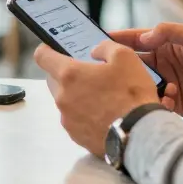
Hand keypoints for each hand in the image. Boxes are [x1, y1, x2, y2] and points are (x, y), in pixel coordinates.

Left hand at [34, 41, 163, 156]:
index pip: (42, 57)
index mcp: (69, 75)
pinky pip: (74, 119)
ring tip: (101, 97)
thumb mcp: (125, 57)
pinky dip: (83, 115)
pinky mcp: (76, 136)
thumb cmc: (132, 94)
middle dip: (65, 74)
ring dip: (76, 95)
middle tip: (87, 74)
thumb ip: (105, 47)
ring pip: (64, 101)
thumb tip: (95, 51)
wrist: (140, 134)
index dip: (47, 50)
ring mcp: (67, 119)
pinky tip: (103, 115)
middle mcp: (62, 97)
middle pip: (53, 80)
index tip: (52, 49)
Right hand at [109, 23, 182, 124]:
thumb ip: (171, 31)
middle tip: (102, 70)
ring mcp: (165, 84)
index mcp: (166, 45)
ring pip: (139, 85)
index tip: (96, 42)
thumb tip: (145, 35)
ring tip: (138, 87)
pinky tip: (167, 100)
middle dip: (118, 66)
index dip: (116, 40)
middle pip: (131, 64)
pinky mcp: (172, 104)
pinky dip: (155, 102)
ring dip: (137, 86)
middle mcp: (162, 64)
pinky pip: (154, 103)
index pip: (135, 40)